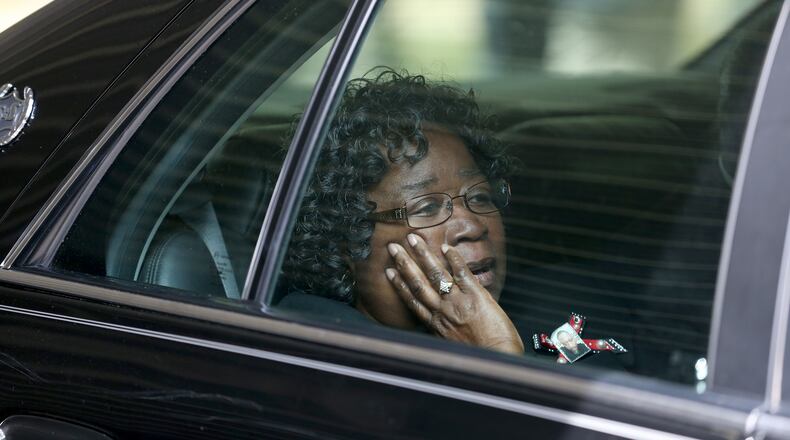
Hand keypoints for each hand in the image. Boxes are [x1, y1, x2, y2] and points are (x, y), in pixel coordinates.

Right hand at [385, 234, 523, 354]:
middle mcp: (443, 311)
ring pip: (436, 275)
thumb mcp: (453, 346)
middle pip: (418, 284)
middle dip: (404, 264)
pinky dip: (454, 260)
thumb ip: (445, 330)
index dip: (399, 285)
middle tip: (393, 247)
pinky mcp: (476, 296)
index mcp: (436, 325)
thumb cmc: (479, 357)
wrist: (499, 359)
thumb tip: (441, 322)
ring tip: (412, 239)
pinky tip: (446, 248)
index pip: (413, 301)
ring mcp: (458, 302)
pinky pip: (462, 274)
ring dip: (423, 255)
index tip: (389, 272)